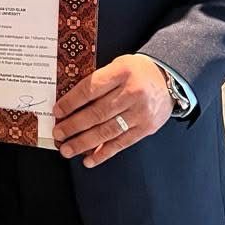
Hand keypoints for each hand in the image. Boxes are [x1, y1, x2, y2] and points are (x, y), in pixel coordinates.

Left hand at [52, 55, 172, 167]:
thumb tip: (71, 105)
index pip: (91, 89)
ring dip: (84, 143)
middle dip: (74, 126)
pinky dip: (103, 153)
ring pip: (107, 131)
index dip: (71, 102)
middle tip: (58, 133)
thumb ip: (98, 82)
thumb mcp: (117, 66)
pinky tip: (89, 159)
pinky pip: (121, 143)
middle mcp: (132, 93)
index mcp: (121, 72)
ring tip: (67, 149)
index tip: (57, 111)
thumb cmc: (135, 71)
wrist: (168, 78)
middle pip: (97, 113)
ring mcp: (140, 113)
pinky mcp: (146, 128)